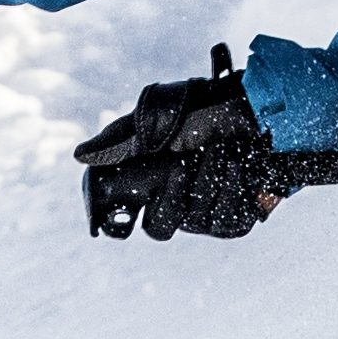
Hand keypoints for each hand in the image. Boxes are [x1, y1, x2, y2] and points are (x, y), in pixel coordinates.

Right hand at [75, 50, 276, 240]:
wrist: (257, 110)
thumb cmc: (203, 110)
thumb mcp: (156, 118)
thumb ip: (120, 140)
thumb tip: (81, 155)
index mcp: (147, 184)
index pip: (123, 219)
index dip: (119, 221)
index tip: (122, 212)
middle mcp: (173, 204)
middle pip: (159, 228)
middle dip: (172, 195)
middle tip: (181, 164)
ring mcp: (204, 216)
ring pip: (195, 221)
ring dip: (207, 178)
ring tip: (219, 148)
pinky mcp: (234, 220)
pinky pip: (226, 219)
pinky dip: (230, 189)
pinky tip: (236, 166)